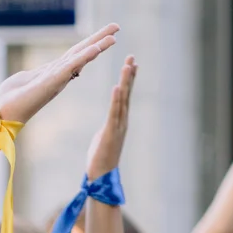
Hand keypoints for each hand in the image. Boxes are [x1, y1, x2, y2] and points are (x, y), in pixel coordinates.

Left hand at [0, 24, 119, 124]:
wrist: (2, 114)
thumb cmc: (9, 99)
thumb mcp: (22, 80)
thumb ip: (29, 75)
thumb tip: (28, 75)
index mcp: (53, 73)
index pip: (75, 54)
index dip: (90, 43)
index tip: (106, 34)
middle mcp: (59, 75)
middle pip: (82, 52)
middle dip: (100, 39)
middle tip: (117, 26)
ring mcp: (57, 79)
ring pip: (81, 58)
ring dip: (98, 46)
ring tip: (114, 36)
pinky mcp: (51, 83)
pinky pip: (71, 67)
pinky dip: (84, 57)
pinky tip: (96, 48)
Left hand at [85, 57, 136, 178]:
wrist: (100, 175)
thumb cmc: (100, 158)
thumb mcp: (104, 137)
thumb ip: (108, 127)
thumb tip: (109, 123)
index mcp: (119, 120)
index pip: (125, 96)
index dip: (129, 80)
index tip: (132, 63)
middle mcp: (122, 120)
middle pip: (127, 93)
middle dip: (130, 75)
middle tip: (132, 56)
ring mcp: (118, 126)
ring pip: (122, 100)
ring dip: (125, 82)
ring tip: (127, 66)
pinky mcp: (111, 132)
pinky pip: (114, 113)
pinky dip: (115, 99)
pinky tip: (116, 86)